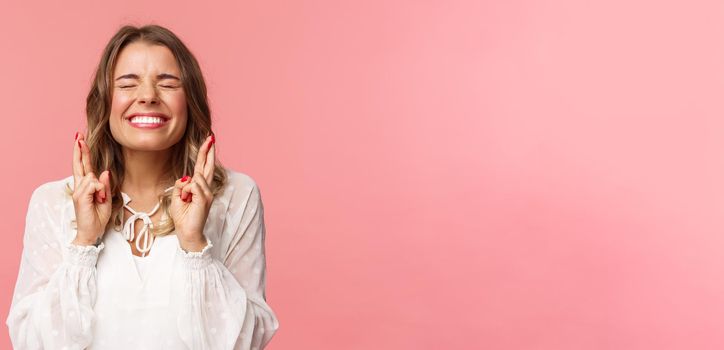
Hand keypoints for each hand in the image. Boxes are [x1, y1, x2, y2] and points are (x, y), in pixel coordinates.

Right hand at [71, 132, 111, 245]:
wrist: (91, 232)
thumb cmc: (98, 217)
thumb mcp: (107, 199)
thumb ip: (105, 185)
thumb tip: (104, 172)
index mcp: (87, 186)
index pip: (84, 166)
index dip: (82, 153)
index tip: (80, 140)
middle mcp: (81, 187)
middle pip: (79, 165)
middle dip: (79, 150)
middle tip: (78, 136)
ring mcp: (79, 192)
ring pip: (91, 177)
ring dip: (99, 187)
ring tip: (100, 200)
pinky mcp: (80, 197)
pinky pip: (91, 185)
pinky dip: (98, 190)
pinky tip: (98, 198)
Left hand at [169, 134, 215, 251]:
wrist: (187, 232)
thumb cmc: (183, 217)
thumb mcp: (177, 197)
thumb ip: (181, 185)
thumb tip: (187, 178)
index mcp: (199, 187)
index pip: (202, 167)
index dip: (205, 154)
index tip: (209, 141)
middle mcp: (206, 188)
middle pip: (207, 165)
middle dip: (208, 151)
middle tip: (211, 137)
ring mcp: (207, 193)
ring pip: (196, 176)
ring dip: (185, 188)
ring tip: (186, 200)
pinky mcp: (205, 199)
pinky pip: (193, 185)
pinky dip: (186, 193)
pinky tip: (187, 201)